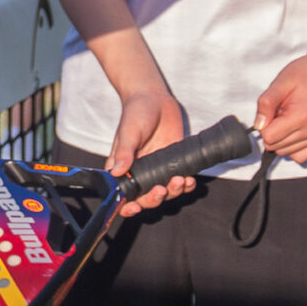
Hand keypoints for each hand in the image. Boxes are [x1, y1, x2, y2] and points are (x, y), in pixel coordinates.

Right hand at [109, 89, 188, 216]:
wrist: (155, 98)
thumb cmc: (136, 112)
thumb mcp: (128, 131)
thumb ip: (124, 151)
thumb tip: (116, 171)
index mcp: (124, 168)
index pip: (123, 194)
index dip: (128, 206)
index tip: (135, 207)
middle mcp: (140, 172)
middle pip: (146, 198)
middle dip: (155, 199)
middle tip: (162, 188)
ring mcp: (158, 169)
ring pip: (165, 193)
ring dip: (173, 192)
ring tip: (180, 180)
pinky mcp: (174, 163)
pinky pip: (180, 182)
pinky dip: (186, 185)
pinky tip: (190, 180)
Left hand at [254, 51, 306, 160]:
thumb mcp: (281, 82)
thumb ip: (266, 104)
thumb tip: (258, 125)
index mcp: (301, 117)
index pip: (268, 137)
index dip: (264, 124)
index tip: (272, 111)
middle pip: (276, 147)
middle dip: (272, 131)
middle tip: (280, 112)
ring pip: (286, 153)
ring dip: (282, 138)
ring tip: (289, 117)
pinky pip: (301, 156)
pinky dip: (293, 147)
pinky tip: (294, 130)